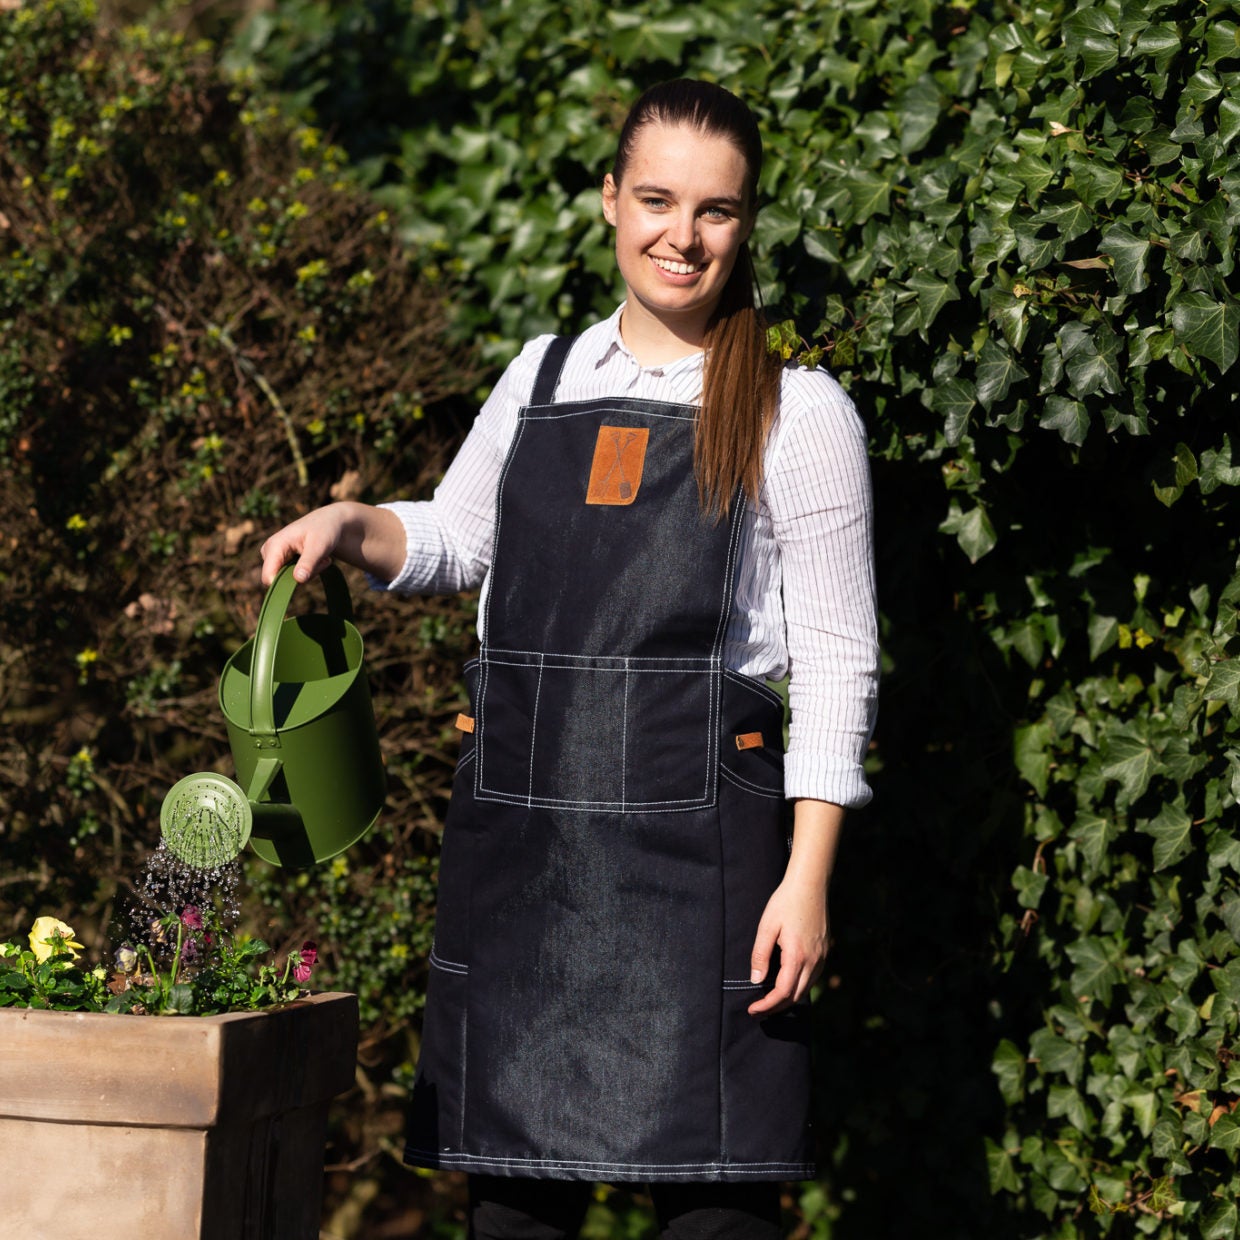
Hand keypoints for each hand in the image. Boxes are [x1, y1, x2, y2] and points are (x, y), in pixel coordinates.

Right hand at [259, 507, 349, 586]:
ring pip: (290, 580)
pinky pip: (294, 577)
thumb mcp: (319, 546)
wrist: (328, 522)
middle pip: (282, 580)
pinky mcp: (282, 562)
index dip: (284, 586)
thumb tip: (298, 580)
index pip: (268, 578)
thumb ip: (308, 563)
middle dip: (303, 576)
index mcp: (274, 545)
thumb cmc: (323, 530)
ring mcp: (275, 557)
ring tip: (320, 557)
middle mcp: (269, 552)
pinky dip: (308, 571)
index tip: (307, 576)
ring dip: (309, 573)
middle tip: (320, 561)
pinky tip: (316, 559)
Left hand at [747, 875, 829, 1016]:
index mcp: (797, 956)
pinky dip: (798, 988)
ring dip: (788, 999)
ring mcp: (822, 957)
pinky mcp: (824, 952)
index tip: (753, 1010)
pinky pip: (813, 979)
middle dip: (776, 1007)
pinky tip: (787, 984)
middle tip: (758, 1011)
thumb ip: (760, 954)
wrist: (810, 885)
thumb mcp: (767, 926)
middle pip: (795, 996)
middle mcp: (814, 961)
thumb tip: (756, 980)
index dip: (767, 1005)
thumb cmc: (785, 902)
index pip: (782, 992)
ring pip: (805, 989)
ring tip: (770, 1001)